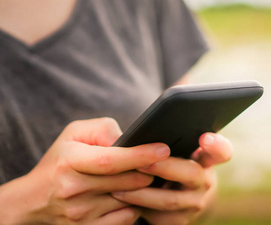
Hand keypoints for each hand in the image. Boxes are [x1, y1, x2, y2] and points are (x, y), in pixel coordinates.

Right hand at [0, 118, 170, 224]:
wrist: (32, 201)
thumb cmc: (60, 161)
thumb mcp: (74, 134)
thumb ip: (103, 130)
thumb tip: (129, 139)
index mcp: (70, 162)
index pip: (110, 160)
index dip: (140, 155)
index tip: (163, 149)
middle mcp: (74, 190)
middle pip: (126, 181)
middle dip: (148, 171)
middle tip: (159, 162)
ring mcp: (81, 214)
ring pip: (130, 200)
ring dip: (142, 188)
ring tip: (141, 176)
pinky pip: (127, 218)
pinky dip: (134, 205)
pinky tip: (129, 195)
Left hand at [112, 133, 232, 224]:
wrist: (181, 199)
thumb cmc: (174, 166)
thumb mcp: (180, 152)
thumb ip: (173, 141)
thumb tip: (145, 134)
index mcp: (207, 159)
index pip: (222, 151)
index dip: (216, 144)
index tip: (204, 137)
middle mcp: (205, 181)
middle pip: (192, 173)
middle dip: (164, 167)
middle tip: (141, 163)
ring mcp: (195, 204)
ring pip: (170, 200)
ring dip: (142, 193)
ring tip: (119, 185)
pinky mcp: (181, 222)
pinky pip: (157, 217)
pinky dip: (137, 207)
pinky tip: (120, 198)